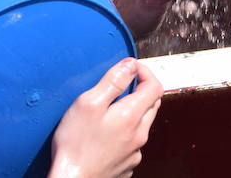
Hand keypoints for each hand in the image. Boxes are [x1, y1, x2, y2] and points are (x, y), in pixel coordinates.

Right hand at [49, 58, 161, 177]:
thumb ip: (112, 81)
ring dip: (134, 112)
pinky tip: (107, 134)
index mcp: (132, 116)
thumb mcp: (88, 104)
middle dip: (141, 90)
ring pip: (143, 124)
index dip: (145, 72)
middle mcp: (138, 134)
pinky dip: (126, 133)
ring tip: (110, 111)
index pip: (155, 86)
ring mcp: (134, 152)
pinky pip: (133, 143)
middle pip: (152, 104)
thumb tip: (130, 65)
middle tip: (122, 86)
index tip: (130, 69)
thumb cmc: (75, 146)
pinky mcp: (126, 164)